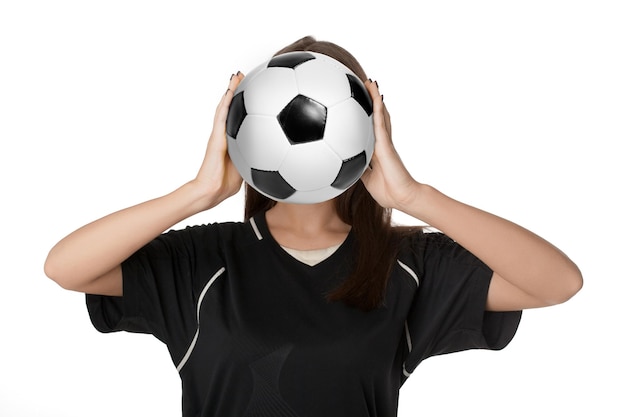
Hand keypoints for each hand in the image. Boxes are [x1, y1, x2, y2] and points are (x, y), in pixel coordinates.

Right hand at [194, 72, 244, 208]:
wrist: (211, 191)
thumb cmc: (225, 185)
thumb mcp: (247, 170)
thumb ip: (255, 161)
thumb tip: (272, 159)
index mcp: (233, 141)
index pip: (240, 119)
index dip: (245, 105)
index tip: (253, 93)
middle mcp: (225, 135)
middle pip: (231, 109)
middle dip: (237, 91)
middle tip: (243, 76)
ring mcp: (219, 135)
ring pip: (224, 108)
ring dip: (230, 91)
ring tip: (236, 76)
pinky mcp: (216, 138)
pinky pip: (221, 117)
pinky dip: (225, 103)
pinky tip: (230, 91)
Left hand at [360, 80, 418, 210]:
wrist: (402, 197)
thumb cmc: (388, 191)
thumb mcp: (366, 179)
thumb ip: (357, 169)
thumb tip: (343, 165)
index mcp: (375, 150)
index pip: (369, 129)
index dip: (365, 116)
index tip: (358, 104)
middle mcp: (381, 142)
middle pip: (376, 117)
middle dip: (371, 101)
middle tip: (364, 85)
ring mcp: (385, 142)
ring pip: (380, 115)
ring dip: (375, 98)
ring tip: (370, 82)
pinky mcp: (386, 144)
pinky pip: (381, 123)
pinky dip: (378, 109)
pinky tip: (376, 96)